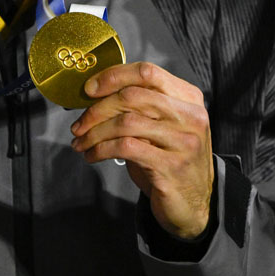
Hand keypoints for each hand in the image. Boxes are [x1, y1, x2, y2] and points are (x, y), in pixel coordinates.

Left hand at [71, 62, 213, 239]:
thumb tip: (95, 97)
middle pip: (133, 96)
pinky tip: (93, 155)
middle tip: (79, 124)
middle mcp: (190, 115)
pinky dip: (102, 149)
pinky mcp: (171, 166)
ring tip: (81, 142)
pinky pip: (126, 148)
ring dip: (95, 132)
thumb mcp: (163, 127)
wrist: (196, 203)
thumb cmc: (171, 160)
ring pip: (126, 122)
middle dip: (97, 109)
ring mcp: (183, 141)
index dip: (114, 77)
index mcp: (189, 98)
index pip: (148, 72)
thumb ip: (141, 108)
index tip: (89, 89)